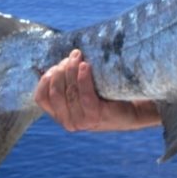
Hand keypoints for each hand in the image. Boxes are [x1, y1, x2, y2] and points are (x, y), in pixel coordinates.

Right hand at [34, 49, 158, 130]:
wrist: (135, 112)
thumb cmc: (108, 97)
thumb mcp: (84, 92)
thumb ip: (71, 83)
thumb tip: (61, 59)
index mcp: (61, 116)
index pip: (41, 97)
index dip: (46, 79)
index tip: (57, 64)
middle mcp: (68, 122)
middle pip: (55, 92)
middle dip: (61, 70)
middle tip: (73, 55)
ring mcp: (81, 121)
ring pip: (68, 92)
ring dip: (72, 70)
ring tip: (79, 56)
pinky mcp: (96, 116)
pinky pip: (84, 95)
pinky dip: (83, 79)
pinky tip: (86, 66)